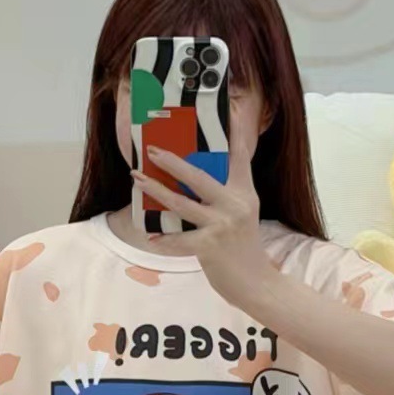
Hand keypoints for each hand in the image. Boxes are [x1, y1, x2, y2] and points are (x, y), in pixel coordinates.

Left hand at [132, 120, 272, 308]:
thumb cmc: (242, 246)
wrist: (256, 283)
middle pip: (198, 176)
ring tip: (137, 179)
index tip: (225, 111)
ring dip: (156, 190)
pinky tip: (151, 236)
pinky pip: (180, 240)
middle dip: (172, 161)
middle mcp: (235, 204)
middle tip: (152, 150)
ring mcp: (222, 225)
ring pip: (182, 203)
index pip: (238, 156)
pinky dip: (164, 239)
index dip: (231, 133)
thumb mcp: (242, 213)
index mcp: (244, 192)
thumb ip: (225, 193)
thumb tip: (194, 175)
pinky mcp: (211, 246)